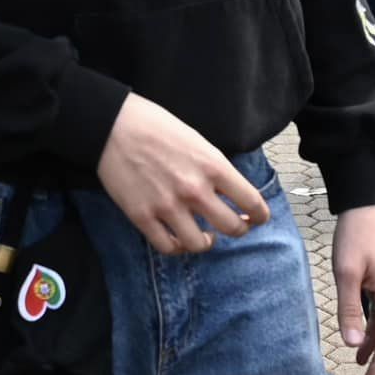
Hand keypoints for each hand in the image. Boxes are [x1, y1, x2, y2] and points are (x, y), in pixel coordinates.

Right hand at [96, 93, 269, 253]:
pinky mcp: (142, 217)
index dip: (260, 215)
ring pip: (200, 244)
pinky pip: (168, 247)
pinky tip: (179, 239)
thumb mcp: (197, 140)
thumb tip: (228, 191)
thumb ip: (214, 168)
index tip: (258, 218)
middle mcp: (194, 189)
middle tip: (236, 227)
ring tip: (206, 236)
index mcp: (212, 165)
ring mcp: (168, 206)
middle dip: (239, 229)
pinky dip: (178, 248)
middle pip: (231, 227)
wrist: (114, 126)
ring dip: (207, 242)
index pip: (250, 201)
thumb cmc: (157, 126)